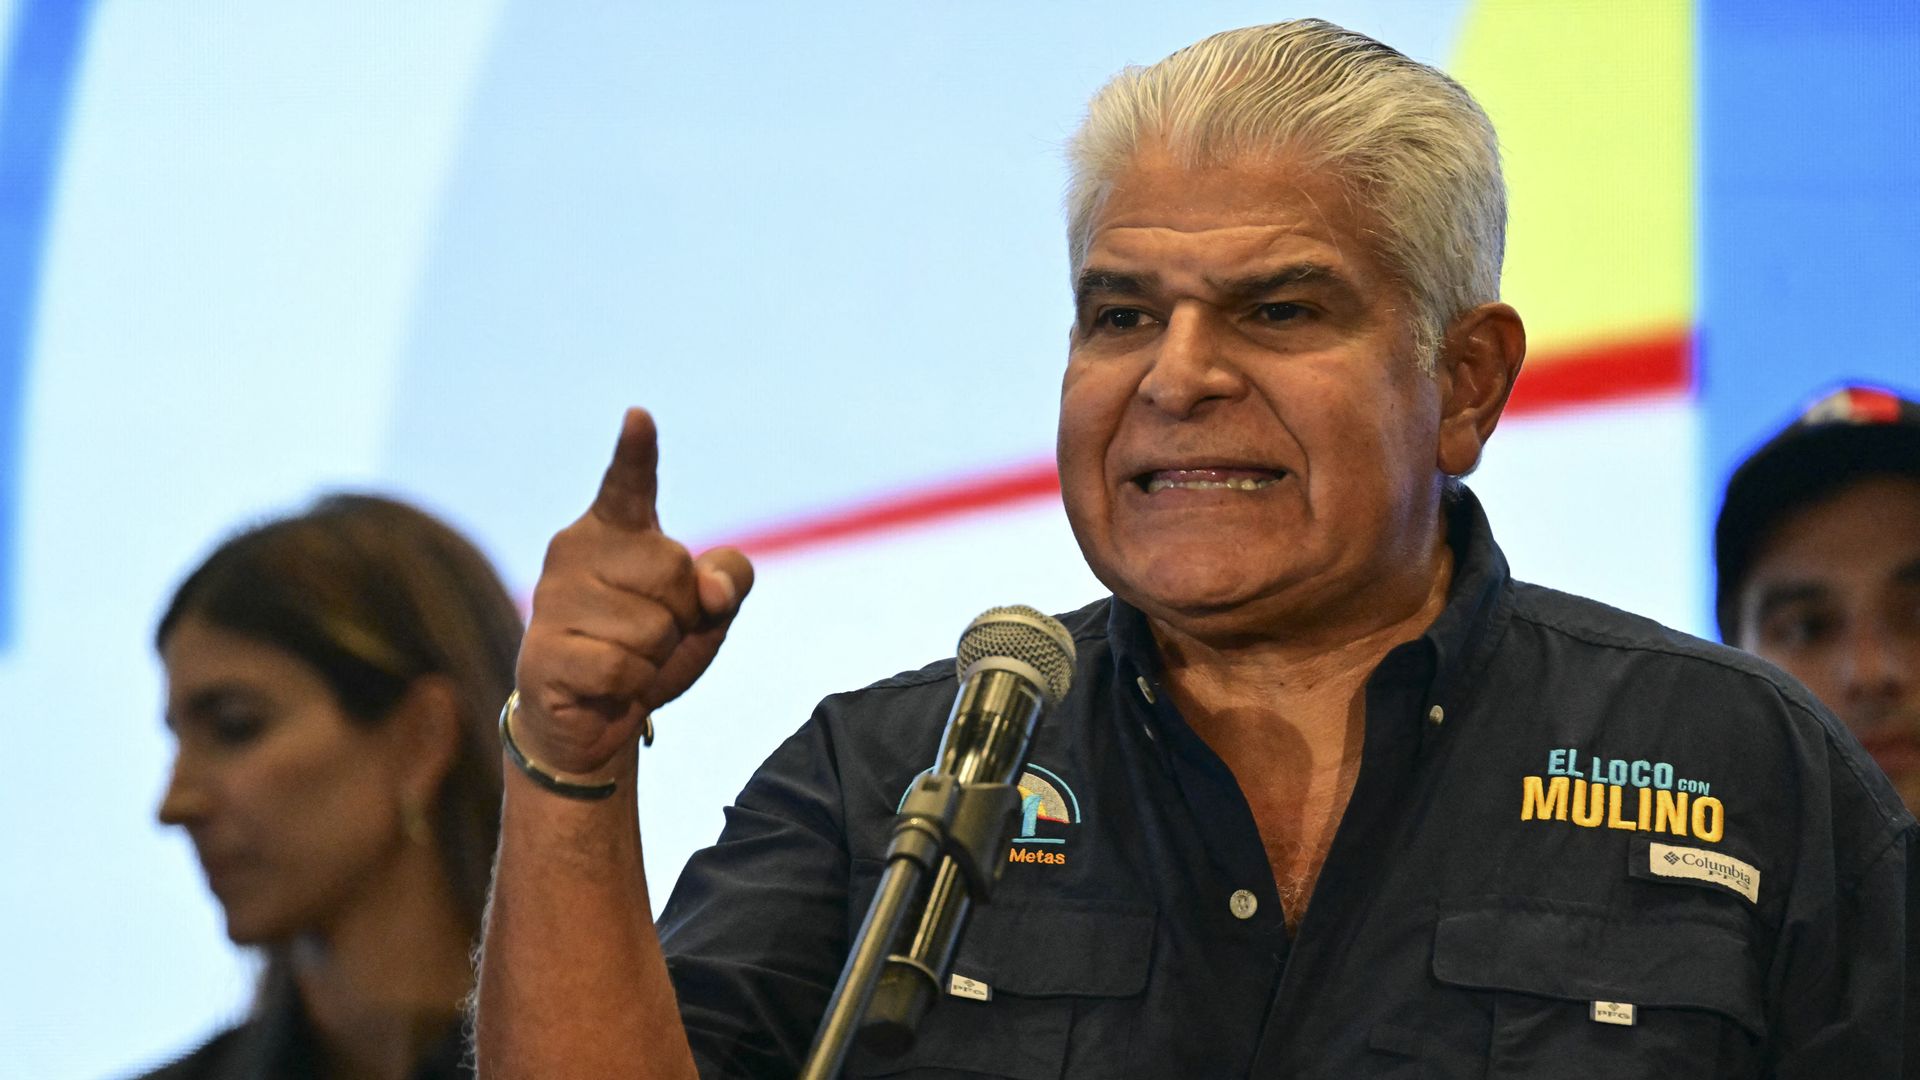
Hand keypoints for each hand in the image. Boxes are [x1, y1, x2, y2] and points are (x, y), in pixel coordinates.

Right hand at [513, 408, 753, 776]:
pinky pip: (623, 669)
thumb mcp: (707, 611)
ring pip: (651, 627)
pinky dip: (629, 687)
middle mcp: (574, 551)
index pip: (628, 484)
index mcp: (614, 530)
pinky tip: (602, 685)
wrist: (592, 718)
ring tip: (622, 659)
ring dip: (653, 657)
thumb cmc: (648, 648)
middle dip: (681, 614)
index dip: (636, 452)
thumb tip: (713, 587)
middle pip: (673, 570)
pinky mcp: (542, 652)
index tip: (640, 417)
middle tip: (648, 635)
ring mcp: (553, 600)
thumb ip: (728, 580)